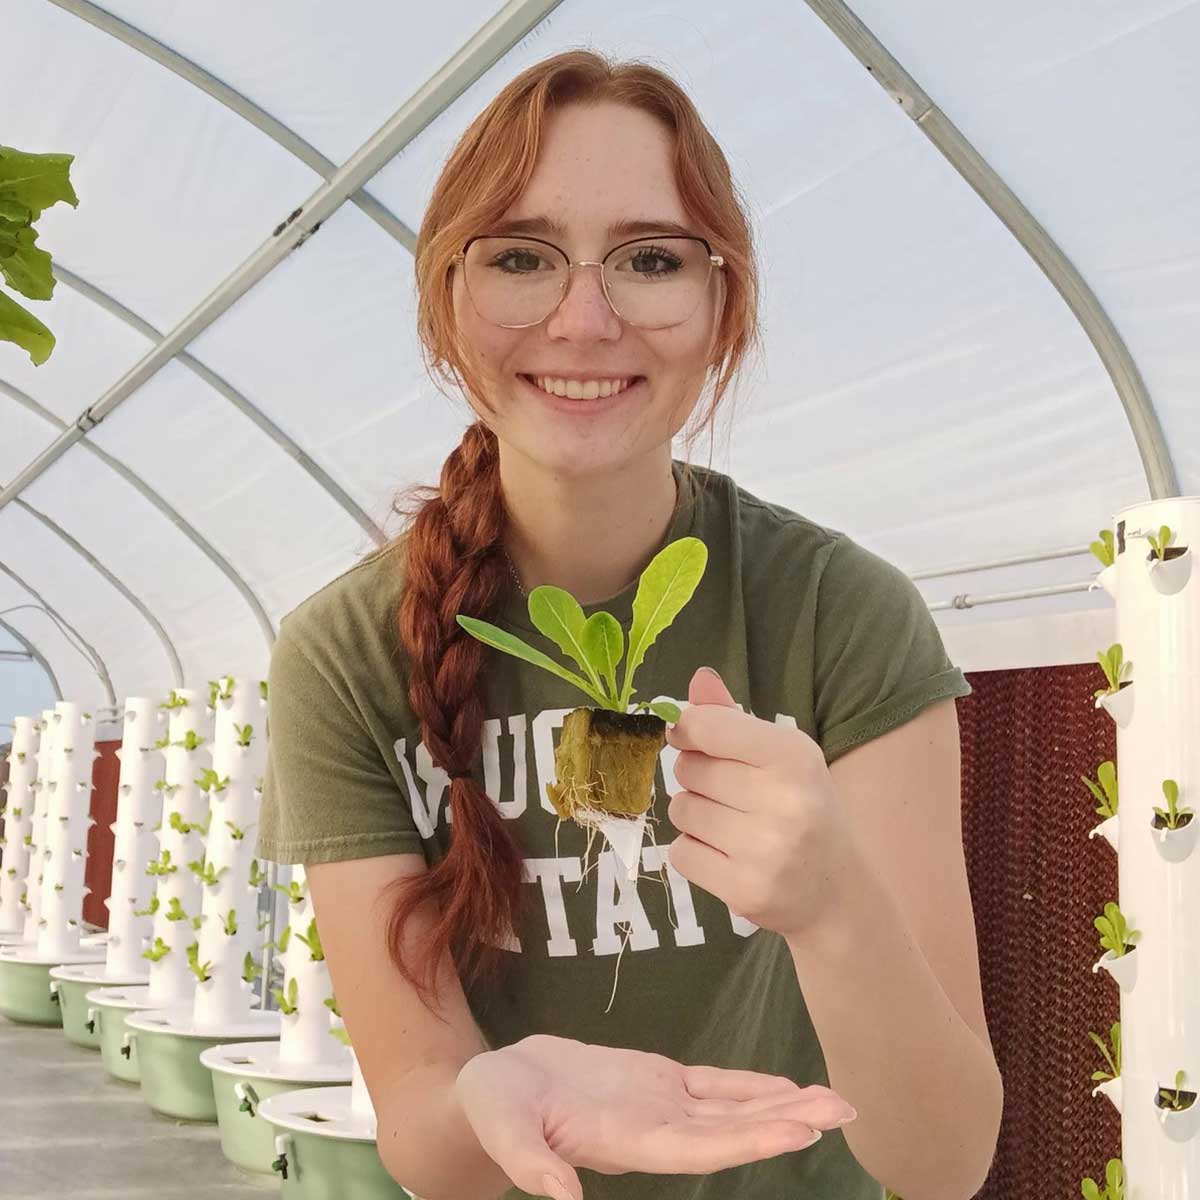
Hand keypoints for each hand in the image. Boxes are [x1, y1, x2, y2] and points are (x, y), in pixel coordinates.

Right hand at [454, 1034, 857, 1199]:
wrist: (495, 1088)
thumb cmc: (492, 1107)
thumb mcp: (500, 1127)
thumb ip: (529, 1160)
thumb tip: (560, 1196)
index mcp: (624, 1141)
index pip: (698, 1147)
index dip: (748, 1139)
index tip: (797, 1131)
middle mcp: (654, 1129)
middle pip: (730, 1130)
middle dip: (786, 1122)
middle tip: (843, 1112)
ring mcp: (659, 1106)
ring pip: (731, 1109)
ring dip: (781, 1105)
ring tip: (833, 1102)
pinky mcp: (655, 1082)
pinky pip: (712, 1086)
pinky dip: (750, 1087)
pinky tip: (785, 1088)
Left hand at [663, 666, 859, 940]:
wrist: (836, 891)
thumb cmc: (804, 809)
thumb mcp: (782, 756)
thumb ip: (734, 718)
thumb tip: (699, 678)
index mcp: (794, 756)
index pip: (707, 726)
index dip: (687, 730)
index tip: (693, 739)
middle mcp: (784, 800)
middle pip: (688, 769)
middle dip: (697, 777)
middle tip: (730, 793)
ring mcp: (766, 850)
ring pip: (680, 810)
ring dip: (694, 815)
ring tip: (730, 825)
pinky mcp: (745, 890)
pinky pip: (680, 852)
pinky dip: (693, 851)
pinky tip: (726, 854)